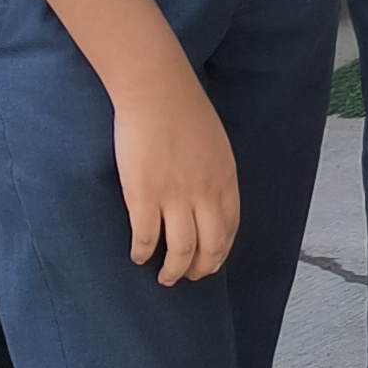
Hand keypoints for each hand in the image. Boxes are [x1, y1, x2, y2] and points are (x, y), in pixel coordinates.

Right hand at [112, 67, 239, 284]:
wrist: (156, 90)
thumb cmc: (184, 110)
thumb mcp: (217, 145)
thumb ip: (216, 174)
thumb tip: (210, 198)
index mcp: (225, 181)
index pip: (229, 230)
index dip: (219, 253)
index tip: (209, 262)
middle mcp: (205, 195)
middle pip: (209, 249)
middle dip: (200, 270)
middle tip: (187, 277)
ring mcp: (174, 198)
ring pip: (180, 252)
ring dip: (172, 271)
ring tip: (165, 277)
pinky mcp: (143, 196)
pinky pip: (145, 239)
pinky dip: (142, 254)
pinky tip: (138, 256)